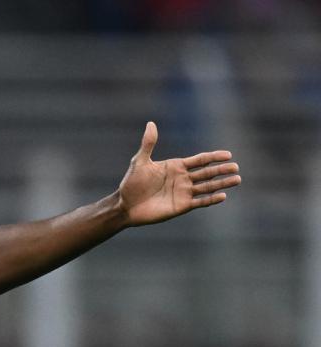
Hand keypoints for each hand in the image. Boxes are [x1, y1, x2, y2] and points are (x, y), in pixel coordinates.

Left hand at [117, 121, 240, 226]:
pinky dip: (211, 199)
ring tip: (237, 179)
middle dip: (222, 169)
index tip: (228, 154)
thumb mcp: (140, 162)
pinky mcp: (182, 206)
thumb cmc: (131, 183)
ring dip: (222, 183)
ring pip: (207, 186)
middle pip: (207, 172)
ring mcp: (184, 192)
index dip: (214, 157)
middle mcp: (183, 178)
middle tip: (236, 167)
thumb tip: (151, 123)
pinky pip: (200, 201)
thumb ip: (148, 144)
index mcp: (176, 166)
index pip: (200, 160)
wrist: (126, 205)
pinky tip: (222, 196)